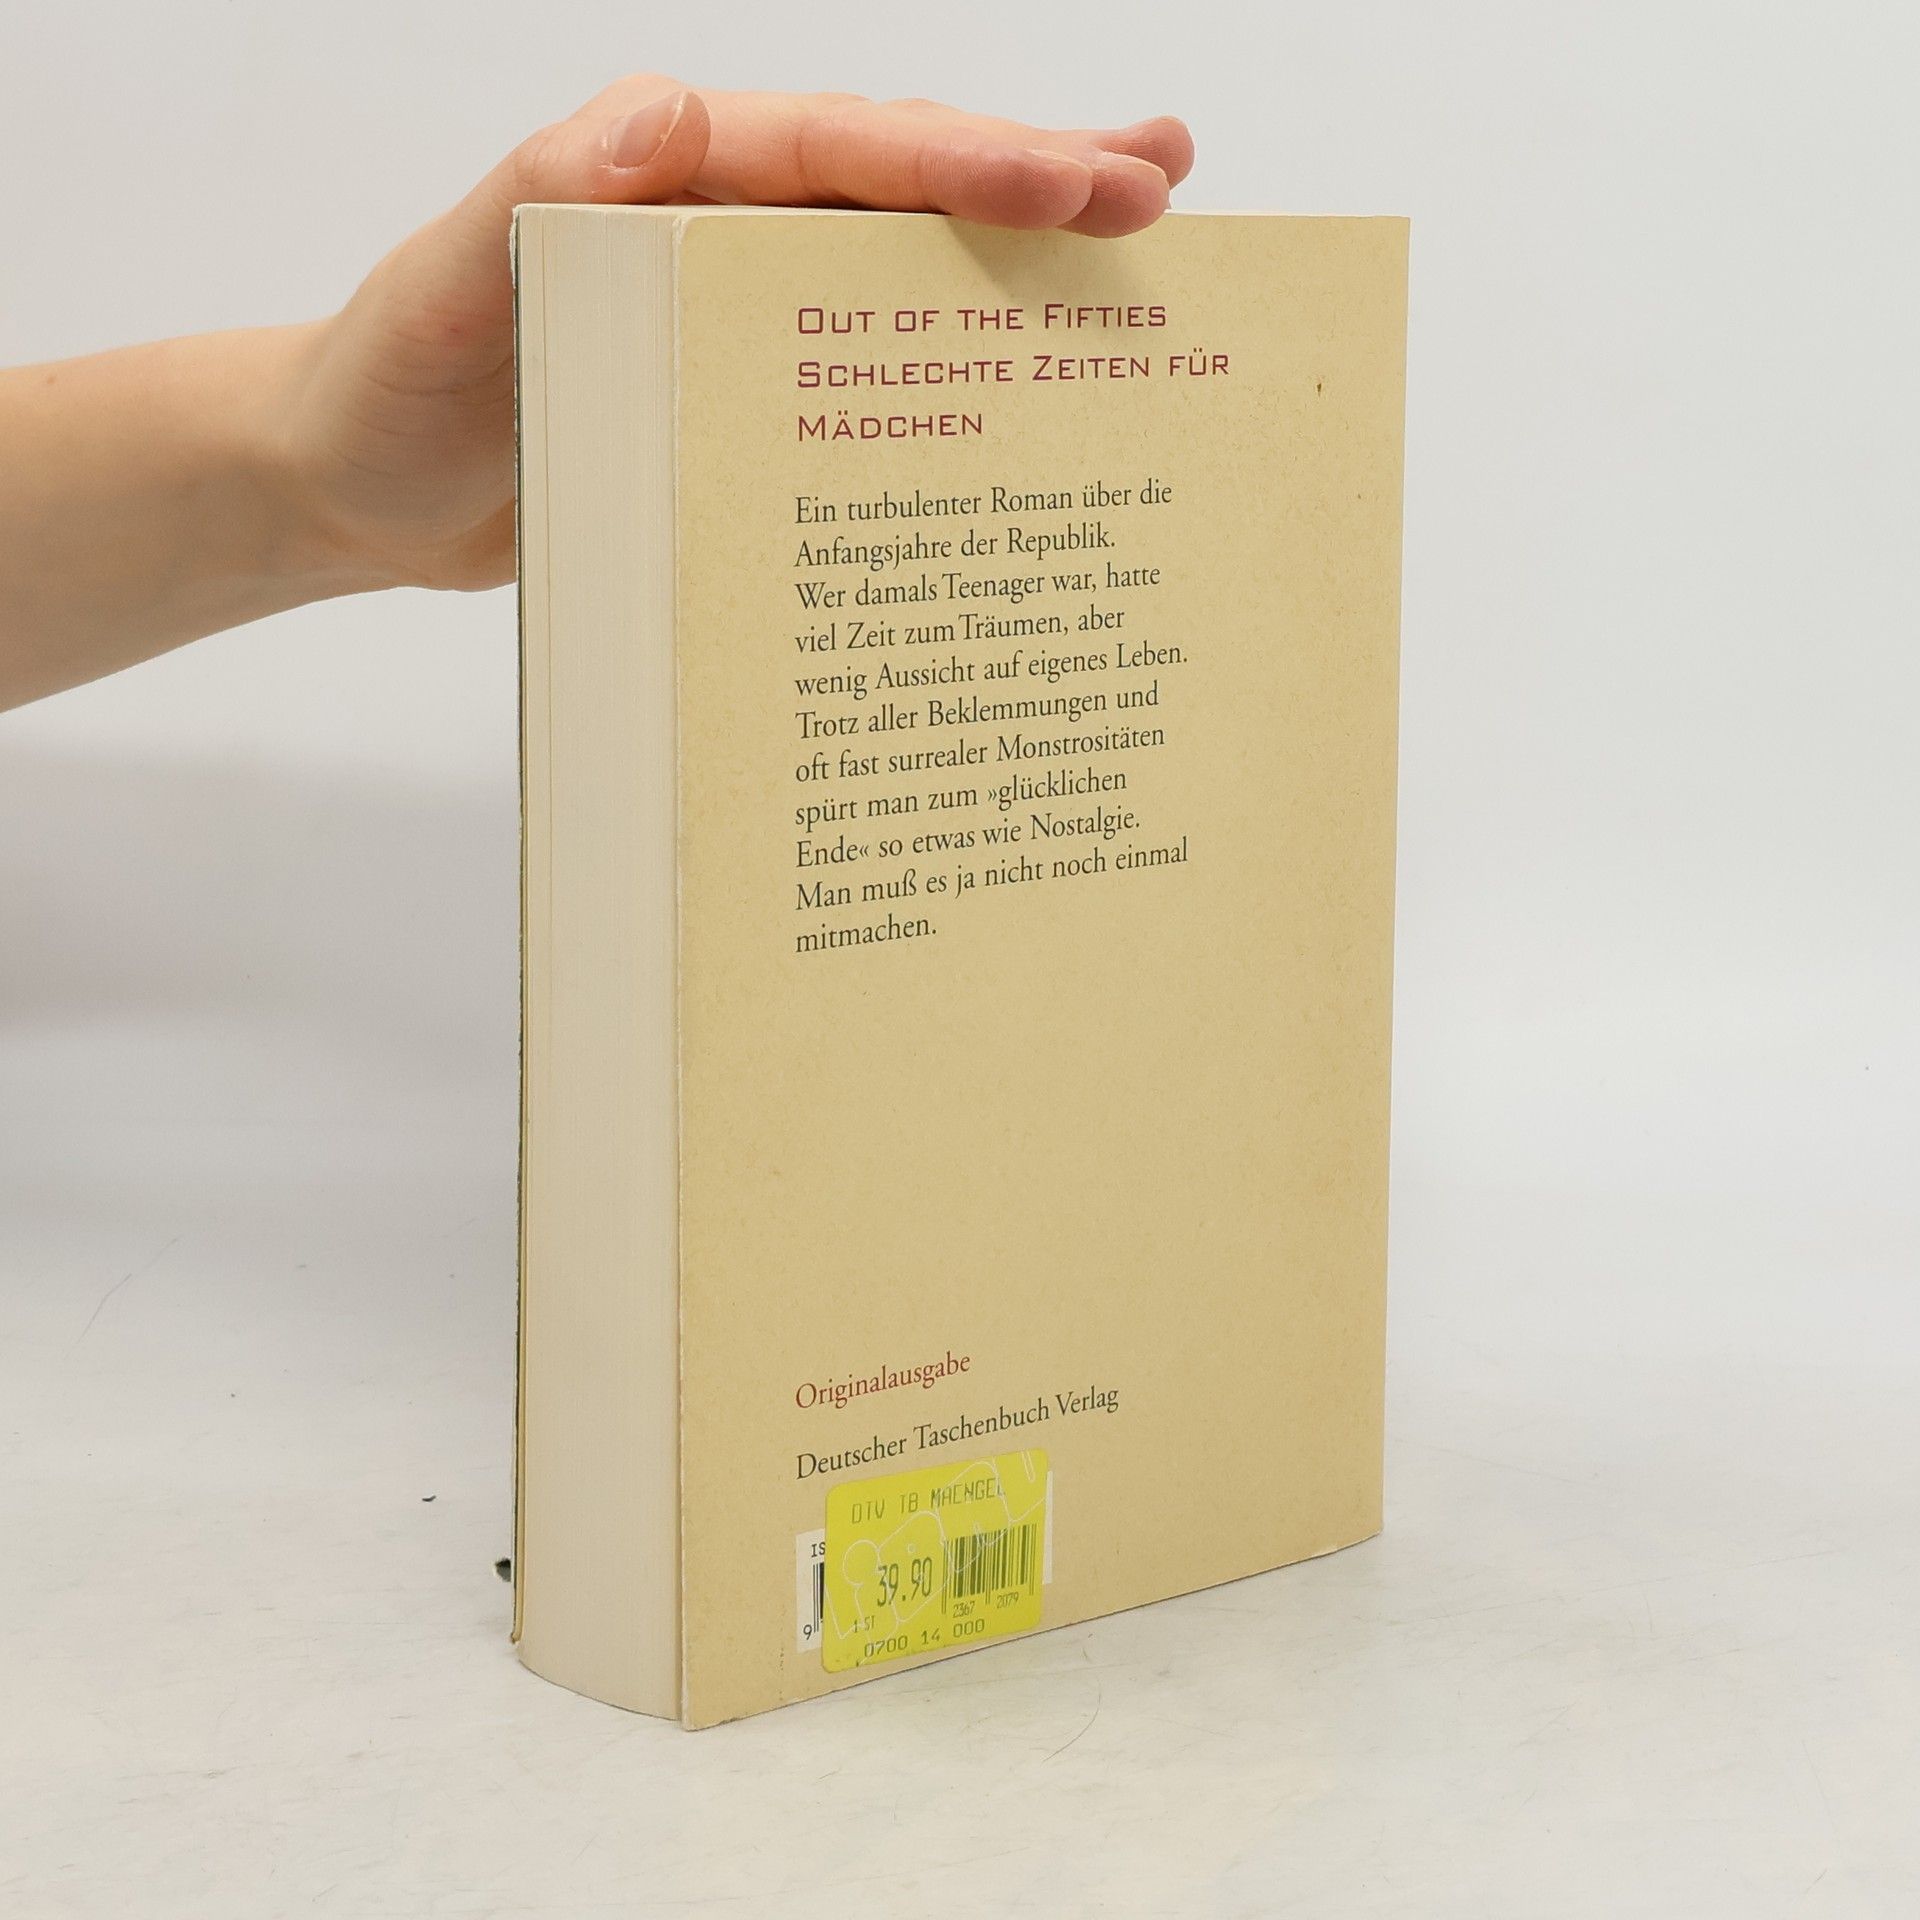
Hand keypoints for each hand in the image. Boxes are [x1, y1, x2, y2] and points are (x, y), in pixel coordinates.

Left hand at [279, 78, 1193, 594]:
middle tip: (1167, 185)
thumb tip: (667, 119)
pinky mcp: (746, 400)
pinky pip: (867, 375)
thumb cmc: (388, 385)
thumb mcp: (443, 289)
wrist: (359, 489)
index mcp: (668, 177)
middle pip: (901, 190)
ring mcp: (741, 315)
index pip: (838, 153)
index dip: (963, 164)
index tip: (1081, 185)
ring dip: (1020, 264)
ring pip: (903, 272)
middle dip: (1036, 182)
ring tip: (1141, 247)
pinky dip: (954, 370)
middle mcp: (722, 229)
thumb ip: (542, 199)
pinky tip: (1032, 386)